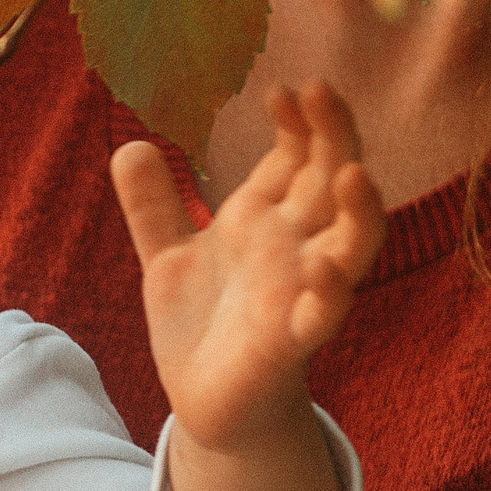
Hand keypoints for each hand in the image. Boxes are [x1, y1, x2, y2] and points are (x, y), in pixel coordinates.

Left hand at [112, 82, 384, 452]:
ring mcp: (301, 294)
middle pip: (332, 184)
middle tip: (322, 92)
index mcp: (266, 221)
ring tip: (353, 173)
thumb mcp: (166, 256)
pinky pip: (322, 317)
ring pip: (352, 247)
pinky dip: (328, 294)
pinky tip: (322, 269)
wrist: (207, 400)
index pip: (297, 159)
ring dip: (360, 211)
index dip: (297, 123)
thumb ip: (152, 206)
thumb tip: (129, 145)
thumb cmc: (201, 322)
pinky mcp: (291, 342)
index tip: (282, 89)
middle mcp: (295, 248)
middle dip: (335, 139)